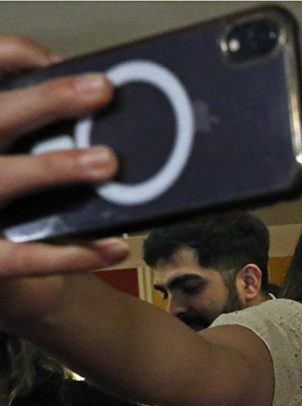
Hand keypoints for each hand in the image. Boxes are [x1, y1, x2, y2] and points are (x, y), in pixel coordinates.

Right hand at [0, 35, 125, 275]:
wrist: (0, 276)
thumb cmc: (13, 205)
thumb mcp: (16, 157)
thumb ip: (40, 132)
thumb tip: (99, 102)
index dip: (9, 59)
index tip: (54, 59)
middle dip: (46, 100)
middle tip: (101, 90)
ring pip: (3, 179)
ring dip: (55, 167)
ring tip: (106, 162)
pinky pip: (24, 257)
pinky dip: (73, 254)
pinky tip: (115, 247)